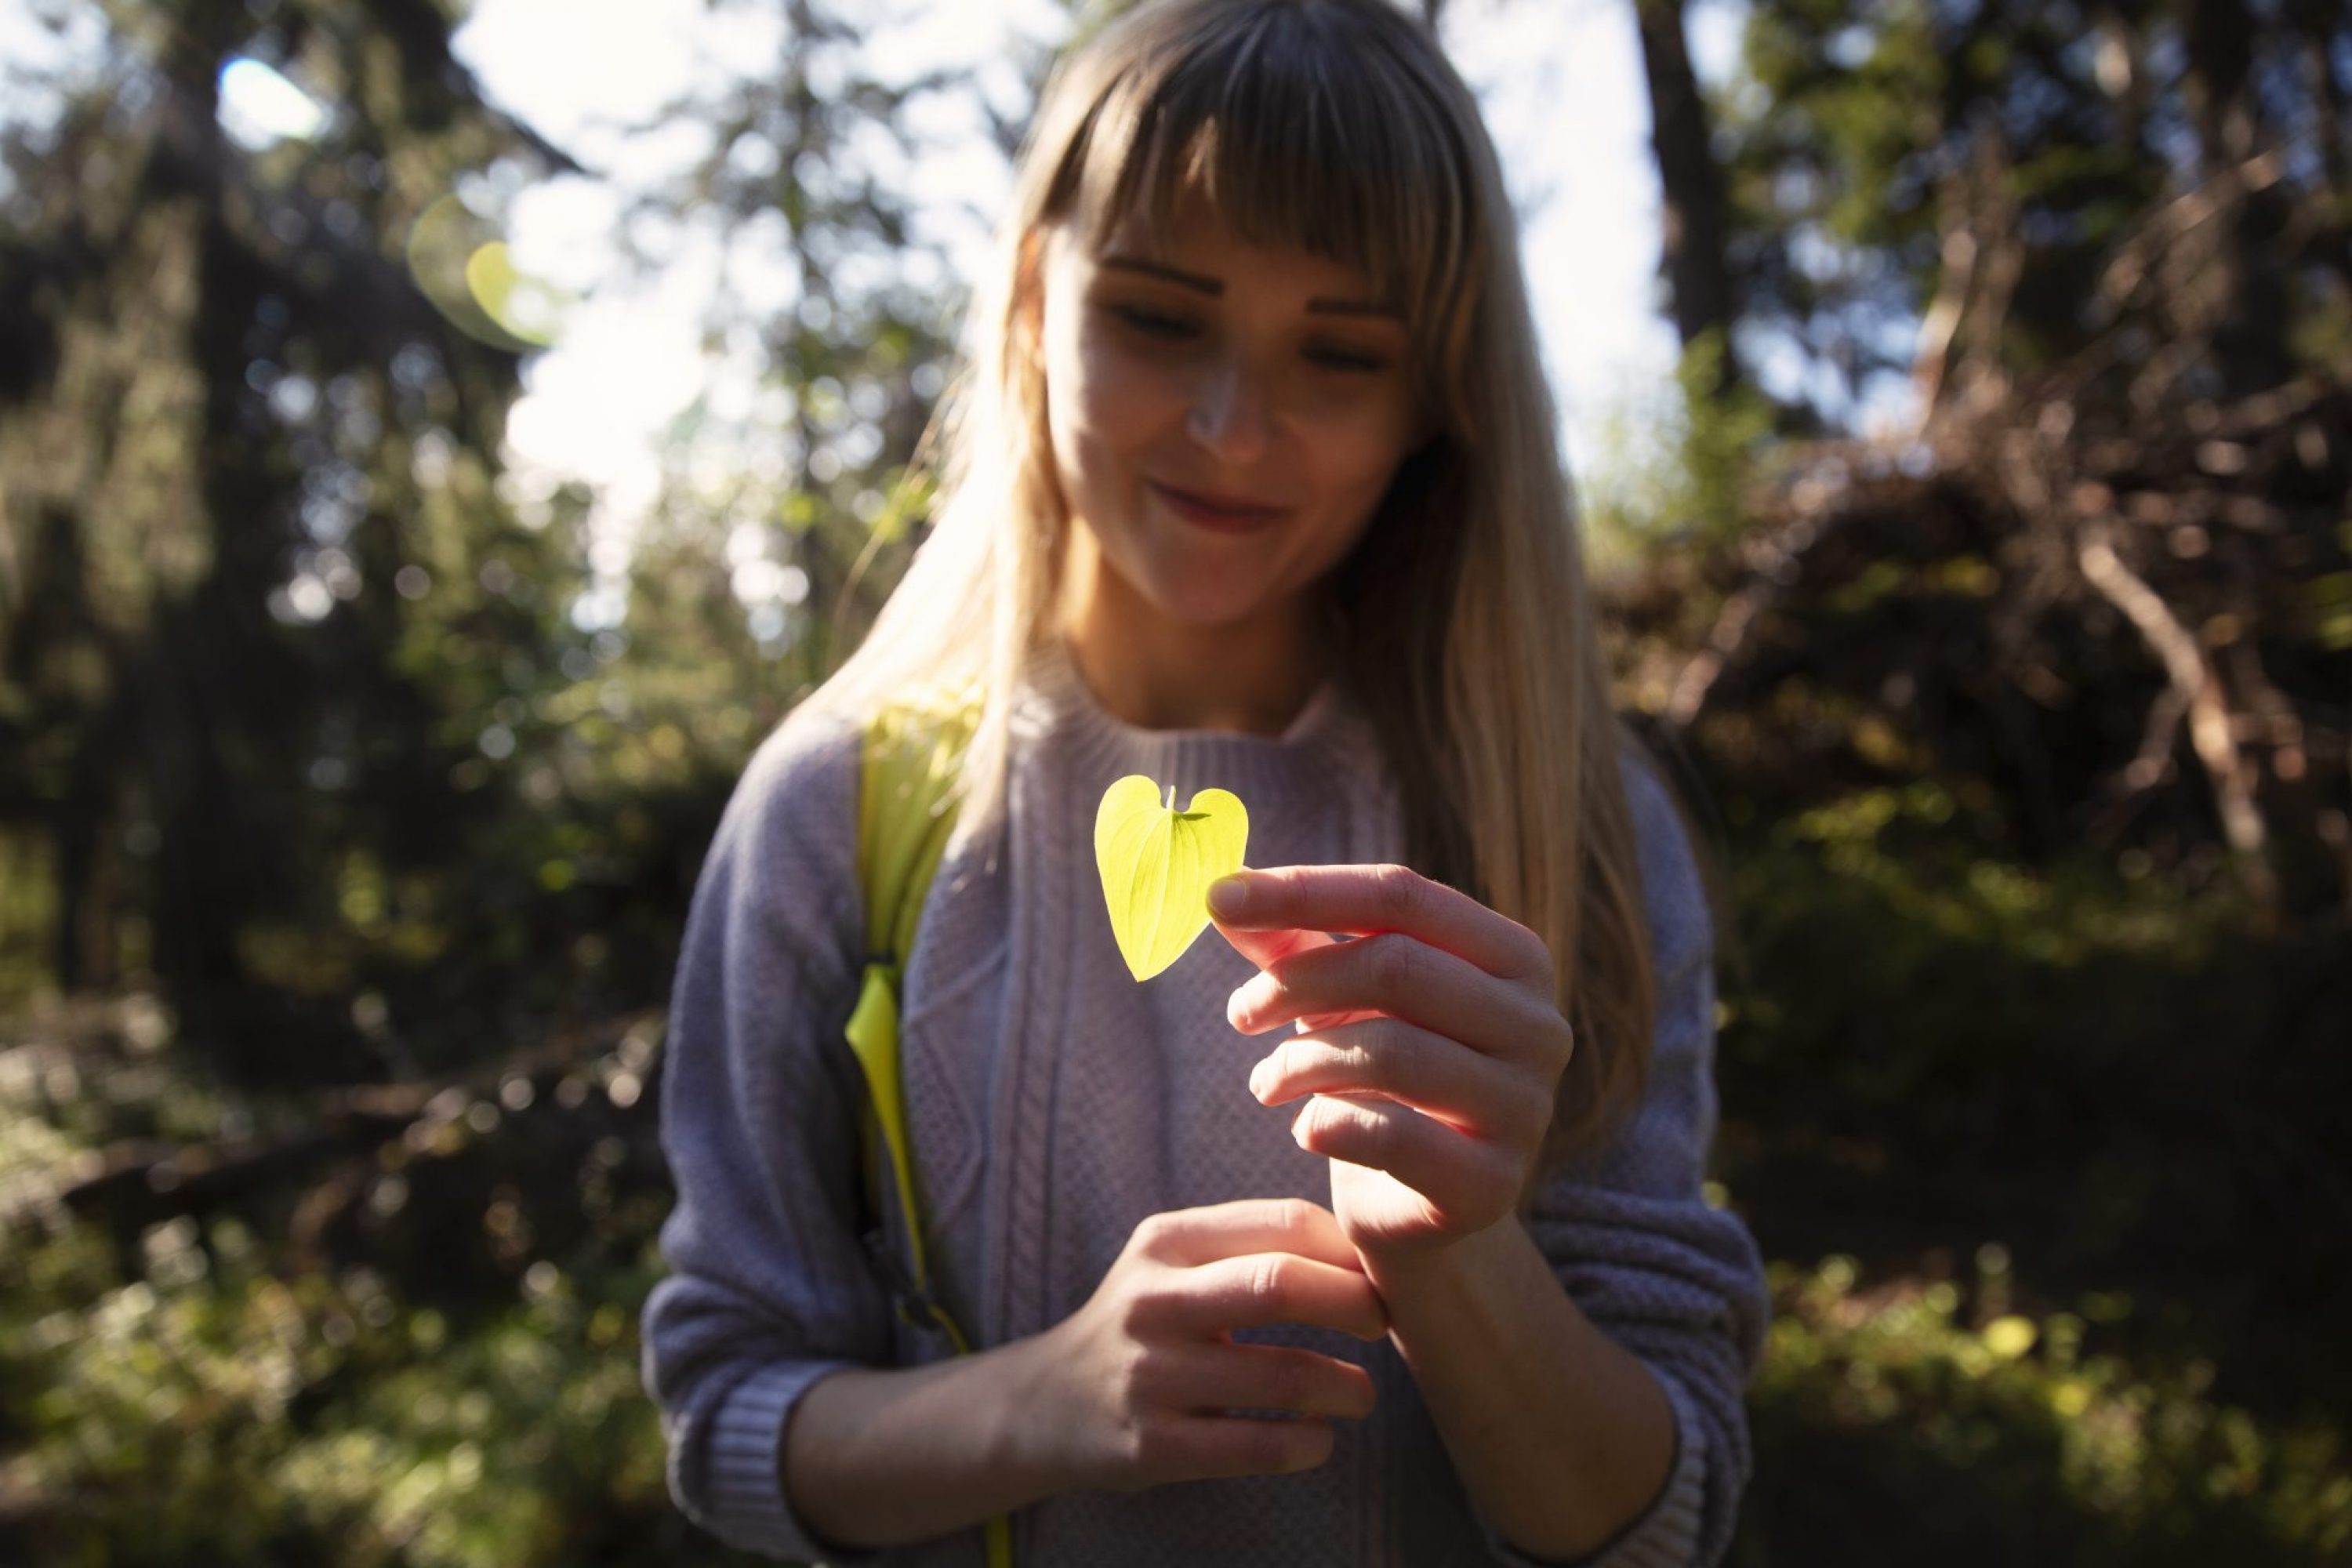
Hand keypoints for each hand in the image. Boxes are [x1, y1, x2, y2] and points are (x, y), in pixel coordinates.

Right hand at [1017, 1198, 1387, 1491]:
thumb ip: (1252, 1245)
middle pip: (1281, 1284)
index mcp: (1166, 1241)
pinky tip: (1318, 1437)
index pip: (1283, 1222)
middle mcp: (1153, 1301)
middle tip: (1381, 1323)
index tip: (1375, 1274)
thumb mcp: (1175, 1263)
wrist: (1047, 1403)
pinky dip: (1309, 1442)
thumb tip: (1363, 1250)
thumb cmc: (1145, 1323)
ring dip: (1346, 1386)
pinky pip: (1258, 1446)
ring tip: (1361, 1393)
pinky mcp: (1153, 1446)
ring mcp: (1151, 1375)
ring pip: (1282, 1375)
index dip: (1347, 1248)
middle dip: (1355, 1303)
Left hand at [1209, 865, 1573, 1271]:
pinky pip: (1391, 1137)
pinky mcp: (1493, 1184)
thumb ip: (1292, 942)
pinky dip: (1326, 1125)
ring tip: (1266, 1080)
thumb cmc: (1380, 1083)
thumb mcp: (1340, 1000)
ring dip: (1301, 1061)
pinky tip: (1306, 1130)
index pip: (1403, 896)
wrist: (1414, 1212)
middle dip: (1296, 983)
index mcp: (1514, 958)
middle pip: (1397, 966)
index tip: (1220, 898)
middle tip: (1240, 1013)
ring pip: (1391, 1050)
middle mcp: (1538, 1025)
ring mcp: (1525, 1108)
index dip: (1306, 890)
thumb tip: (1223, 891)